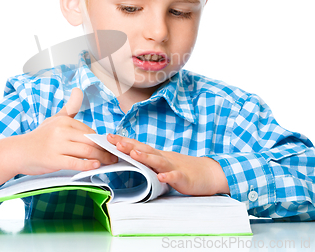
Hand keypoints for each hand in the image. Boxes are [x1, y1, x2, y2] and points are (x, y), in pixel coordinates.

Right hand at [16, 88, 117, 174]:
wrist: (18, 152)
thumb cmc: (39, 137)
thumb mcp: (55, 119)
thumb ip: (69, 107)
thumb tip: (78, 90)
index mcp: (64, 121)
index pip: (90, 131)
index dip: (102, 140)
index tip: (111, 146)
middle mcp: (61, 131)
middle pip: (91, 141)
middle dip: (106, 149)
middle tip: (116, 155)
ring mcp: (57, 145)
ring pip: (86, 152)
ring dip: (102, 158)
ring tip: (110, 162)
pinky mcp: (53, 160)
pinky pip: (75, 163)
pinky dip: (87, 165)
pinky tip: (96, 166)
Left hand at [107, 133, 228, 195]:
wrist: (207, 173)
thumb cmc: (182, 169)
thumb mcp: (162, 164)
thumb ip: (147, 162)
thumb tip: (127, 158)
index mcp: (157, 155)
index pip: (138, 146)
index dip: (123, 141)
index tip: (108, 137)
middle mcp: (163, 158)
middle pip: (145, 150)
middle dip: (129, 145)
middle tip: (114, 141)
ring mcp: (173, 166)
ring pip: (158, 161)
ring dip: (146, 157)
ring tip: (134, 154)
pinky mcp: (183, 178)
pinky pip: (175, 177)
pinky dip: (168, 176)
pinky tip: (161, 177)